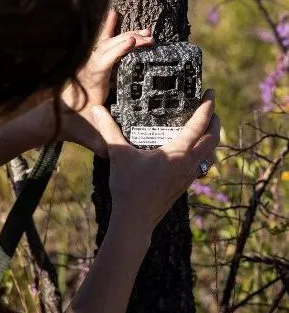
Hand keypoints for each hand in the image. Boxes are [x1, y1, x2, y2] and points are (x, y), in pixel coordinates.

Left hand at [60, 9, 153, 156]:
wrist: (51, 119)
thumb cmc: (71, 126)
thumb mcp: (90, 138)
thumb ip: (104, 145)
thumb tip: (120, 155)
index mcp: (90, 83)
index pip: (102, 62)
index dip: (117, 50)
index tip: (132, 41)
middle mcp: (88, 70)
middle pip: (108, 48)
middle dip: (129, 41)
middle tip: (150, 38)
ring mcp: (89, 65)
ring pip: (106, 44)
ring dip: (125, 37)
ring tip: (146, 33)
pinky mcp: (91, 65)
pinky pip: (100, 43)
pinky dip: (108, 29)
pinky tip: (114, 13)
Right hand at [92, 89, 220, 233]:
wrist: (134, 220)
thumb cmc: (128, 187)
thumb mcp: (118, 154)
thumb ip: (108, 129)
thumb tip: (97, 109)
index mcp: (178, 152)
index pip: (199, 124)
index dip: (207, 106)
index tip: (210, 92)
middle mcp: (189, 163)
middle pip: (212, 138)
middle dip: (215, 120)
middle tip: (210, 106)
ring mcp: (188, 176)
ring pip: (210, 153)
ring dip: (212, 138)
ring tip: (206, 127)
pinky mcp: (184, 185)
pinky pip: (202, 165)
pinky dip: (203, 153)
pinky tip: (191, 153)